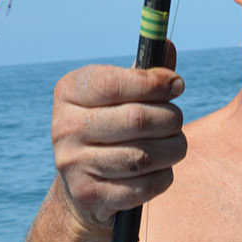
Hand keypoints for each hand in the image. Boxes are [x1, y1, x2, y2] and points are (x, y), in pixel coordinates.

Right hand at [50, 40, 186, 232]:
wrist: (85, 188)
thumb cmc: (110, 130)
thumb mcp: (120, 97)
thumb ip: (144, 73)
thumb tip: (168, 45)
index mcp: (68, 93)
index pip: (114, 83)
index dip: (154, 83)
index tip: (177, 85)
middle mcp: (64, 128)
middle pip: (137, 120)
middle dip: (170, 119)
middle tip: (177, 120)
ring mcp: (73, 165)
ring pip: (145, 156)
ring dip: (173, 149)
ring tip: (175, 145)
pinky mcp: (90, 196)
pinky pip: (145, 185)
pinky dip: (164, 176)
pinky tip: (162, 169)